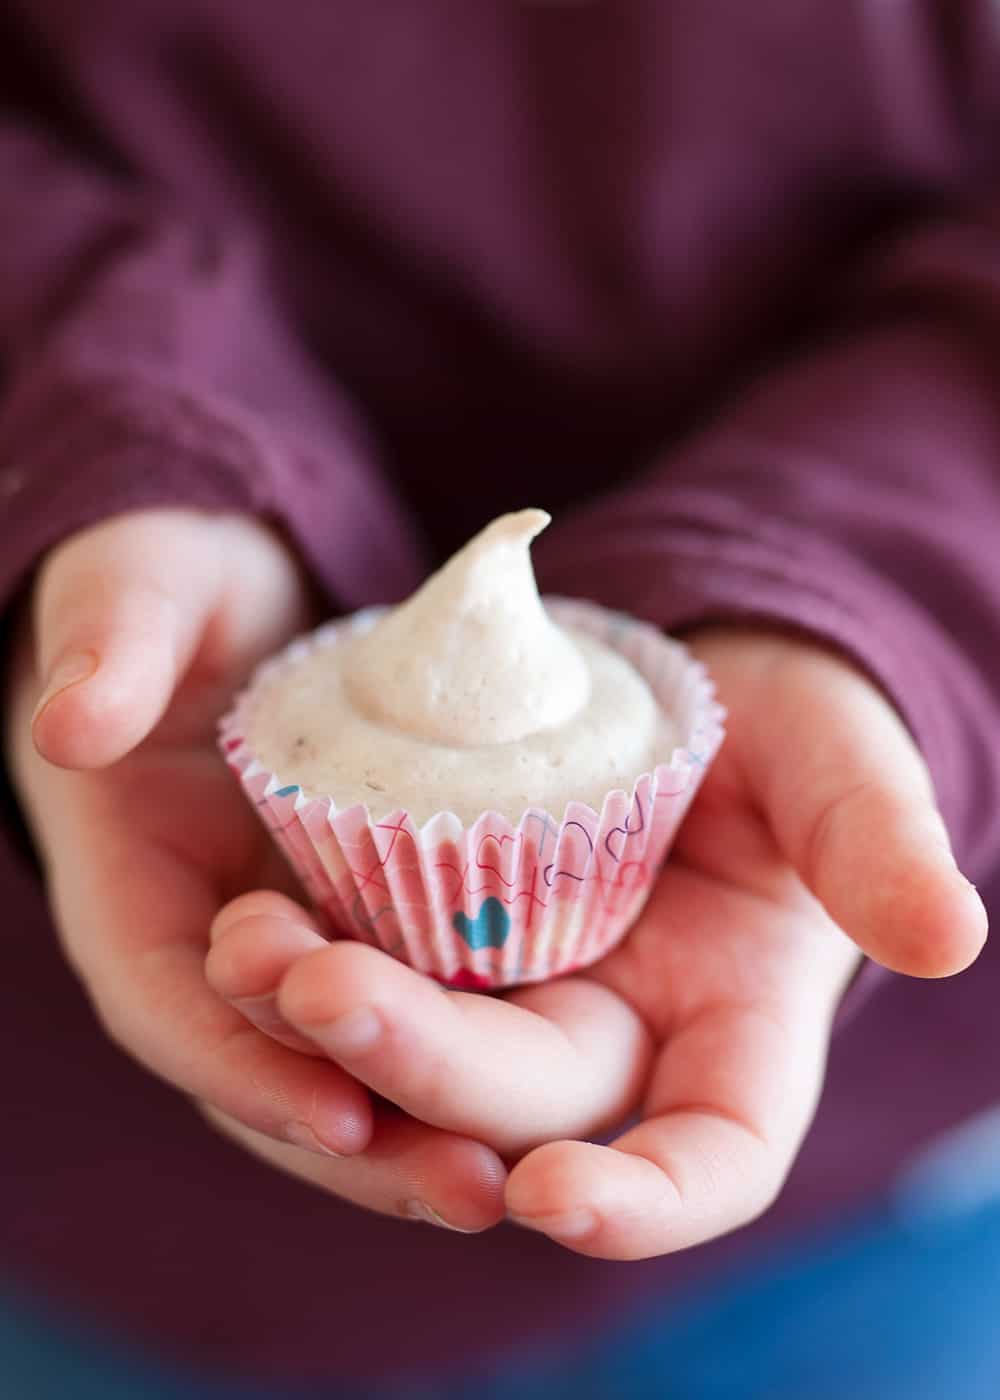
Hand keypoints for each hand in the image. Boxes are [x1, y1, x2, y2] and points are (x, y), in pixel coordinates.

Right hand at [5, 509, 506, 1231]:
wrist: (225, 605)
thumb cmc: (164, 593)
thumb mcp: (137, 592)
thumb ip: (108, 647)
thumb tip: (71, 727)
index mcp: (134, 886)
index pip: (171, 1004)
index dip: (244, 1068)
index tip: (338, 1116)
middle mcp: (208, 940)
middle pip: (266, 1072)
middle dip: (359, 1146)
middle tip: (468, 1195)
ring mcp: (290, 939)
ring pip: (342, 1065)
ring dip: (419, 1136)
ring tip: (517, 1187)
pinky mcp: (363, 920)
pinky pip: (406, 1007)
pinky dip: (459, 1063)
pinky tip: (547, 1103)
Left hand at [206, 625, 986, 1256]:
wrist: (693, 675)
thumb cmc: (795, 725)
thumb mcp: (843, 761)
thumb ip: (880, 842)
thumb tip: (949, 934)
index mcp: (736, 1028)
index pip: (711, 1155)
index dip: (646, 1200)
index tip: (556, 1199)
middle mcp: (618, 1034)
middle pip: (523, 1098)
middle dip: (426, 1067)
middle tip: (323, 994)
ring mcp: (523, 986)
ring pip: (422, 1051)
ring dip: (332, 1031)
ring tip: (251, 957)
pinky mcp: (442, 929)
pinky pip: (368, 963)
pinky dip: (304, 961)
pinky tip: (244, 923)